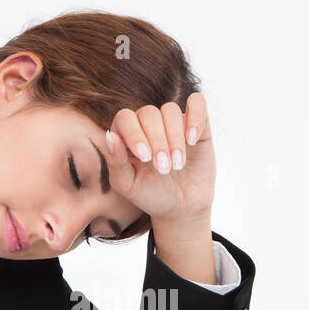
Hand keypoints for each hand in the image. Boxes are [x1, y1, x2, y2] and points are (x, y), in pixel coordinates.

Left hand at [103, 93, 214, 225]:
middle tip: (163, 169)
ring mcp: (173, 122)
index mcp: (126, 135)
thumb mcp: (128, 186)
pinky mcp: (197, 123)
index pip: (125, 117)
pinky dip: (195, 116)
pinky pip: (197, 102)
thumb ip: (116, 162)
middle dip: (157, 142)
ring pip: (170, 109)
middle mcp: (148, 124)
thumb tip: (111, 136)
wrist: (182, 207)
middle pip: (149, 113)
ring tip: (177, 164)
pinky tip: (192, 139)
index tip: (145, 157)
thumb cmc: (151, 195)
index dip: (134, 133)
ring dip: (174, 137)